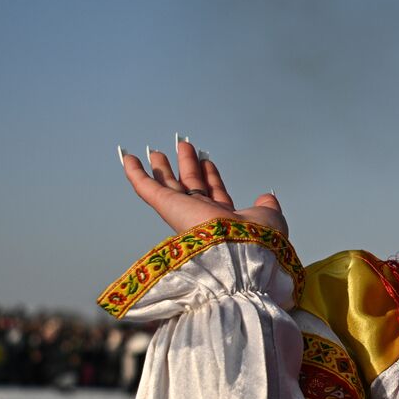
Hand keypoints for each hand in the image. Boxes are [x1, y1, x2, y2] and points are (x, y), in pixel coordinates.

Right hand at [118, 137, 287, 237]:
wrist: (242, 251)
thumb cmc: (258, 239)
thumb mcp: (269, 218)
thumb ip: (267, 207)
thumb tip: (266, 198)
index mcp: (225, 219)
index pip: (215, 193)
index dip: (210, 176)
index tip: (207, 161)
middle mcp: (203, 216)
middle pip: (191, 186)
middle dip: (188, 166)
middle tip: (183, 148)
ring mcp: (183, 211)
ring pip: (169, 186)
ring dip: (163, 168)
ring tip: (157, 152)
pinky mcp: (167, 207)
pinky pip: (146, 188)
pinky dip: (135, 173)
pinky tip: (129, 158)